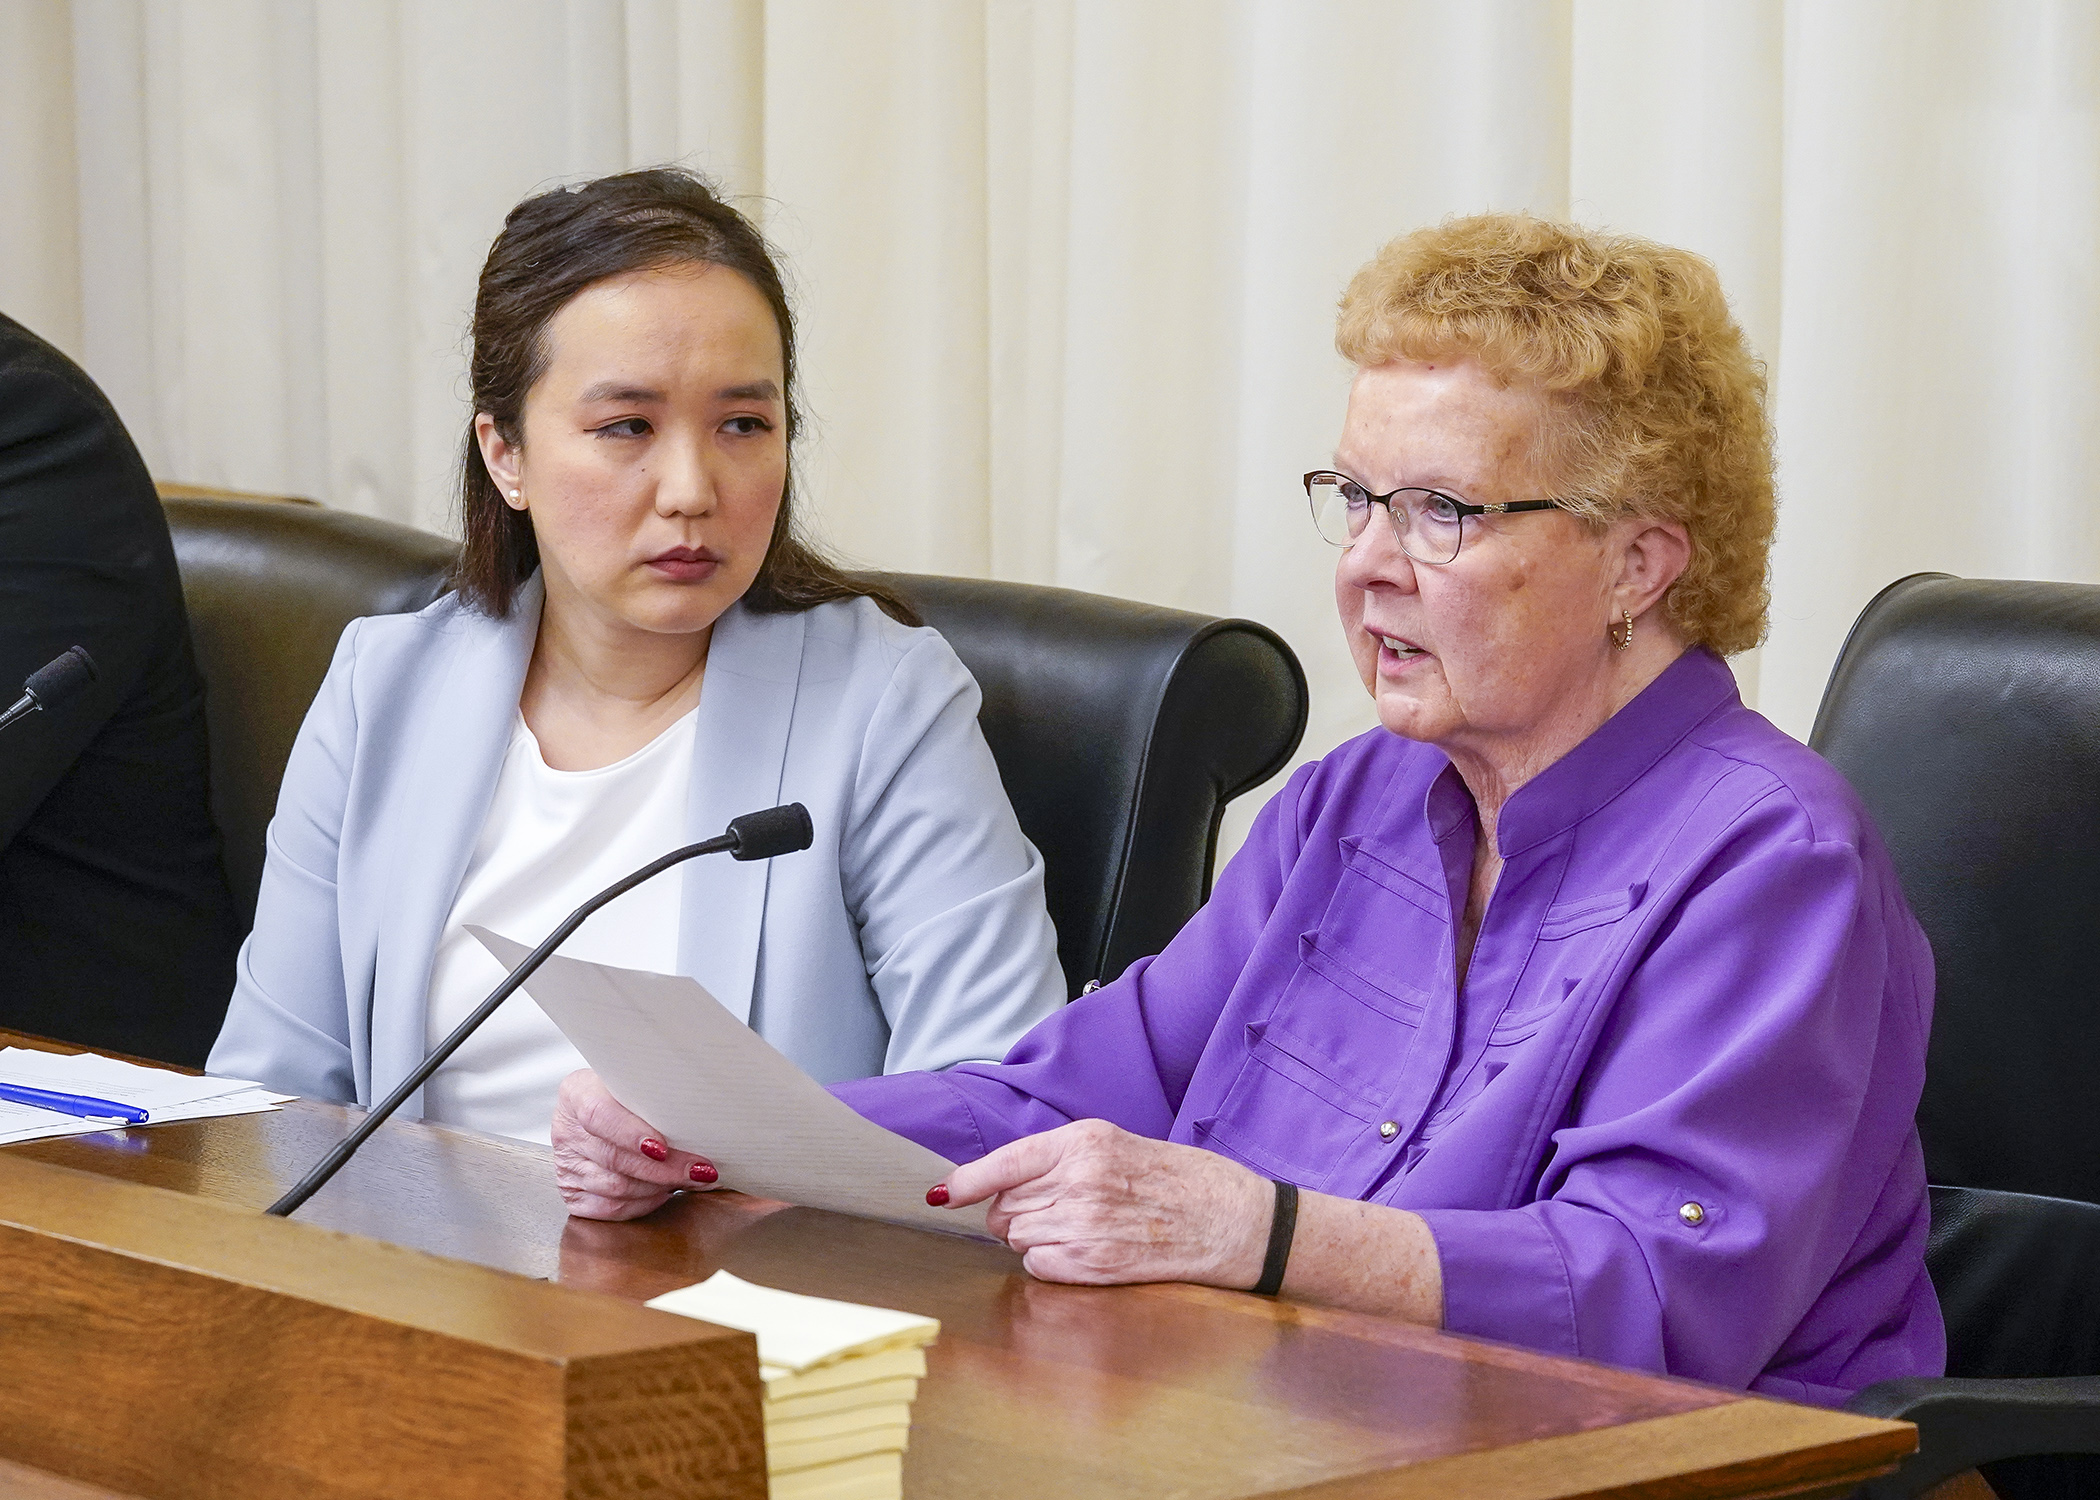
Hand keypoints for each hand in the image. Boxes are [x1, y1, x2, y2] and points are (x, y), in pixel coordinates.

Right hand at [551, 1069, 717, 1220]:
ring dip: (658, 1187)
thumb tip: (700, 1120)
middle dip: (663, 1169)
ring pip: (615, 1187)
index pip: (598, 1115)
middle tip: (700, 1169)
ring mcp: (566, 1164)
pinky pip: (609, 1208)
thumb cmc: (632, 1094)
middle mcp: (566, 1129)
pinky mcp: (572, 1192)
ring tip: (690, 1179)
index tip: (663, 1147)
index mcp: (577, 1093)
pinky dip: (643, 1204)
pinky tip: (664, 1192)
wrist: (609, 1108)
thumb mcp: (639, 1082)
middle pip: (614, 1158)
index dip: (631, 1134)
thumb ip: (657, 1096)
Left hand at [937, 1119, 1271, 1287]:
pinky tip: (1086, 1251)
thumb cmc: (1176, 1178)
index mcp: (1083, 1142)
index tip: (941, 1194)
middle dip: (1016, 1211)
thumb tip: (994, 1186)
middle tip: (1060, 1208)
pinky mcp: (1097, 1263)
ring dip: (1035, 1237)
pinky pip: (1040, 1267)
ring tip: (1082, 1227)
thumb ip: (1056, 1158)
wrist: (1230, 1218)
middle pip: (1004, 1207)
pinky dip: (1051, 1263)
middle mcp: (1079, 1180)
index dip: (965, 1182)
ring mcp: (1087, 1224)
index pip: (1004, 1163)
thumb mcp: (1114, 1143)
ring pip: (1018, 1238)